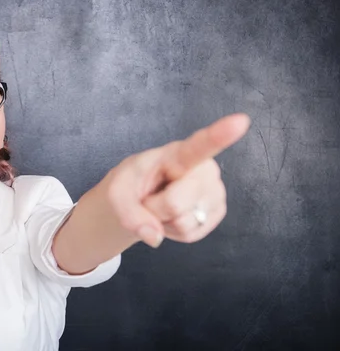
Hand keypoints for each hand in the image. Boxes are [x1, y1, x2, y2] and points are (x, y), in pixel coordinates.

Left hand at [102, 113, 250, 247]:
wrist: (137, 202)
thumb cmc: (129, 187)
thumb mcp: (116, 195)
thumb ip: (128, 214)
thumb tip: (154, 236)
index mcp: (177, 153)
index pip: (199, 145)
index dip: (220, 135)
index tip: (240, 121)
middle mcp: (204, 168)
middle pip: (176, 203)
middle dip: (155, 209)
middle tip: (150, 199)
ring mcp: (215, 191)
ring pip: (185, 223)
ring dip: (165, 222)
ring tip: (161, 206)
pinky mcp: (218, 211)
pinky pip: (192, 234)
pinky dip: (174, 232)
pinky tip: (171, 217)